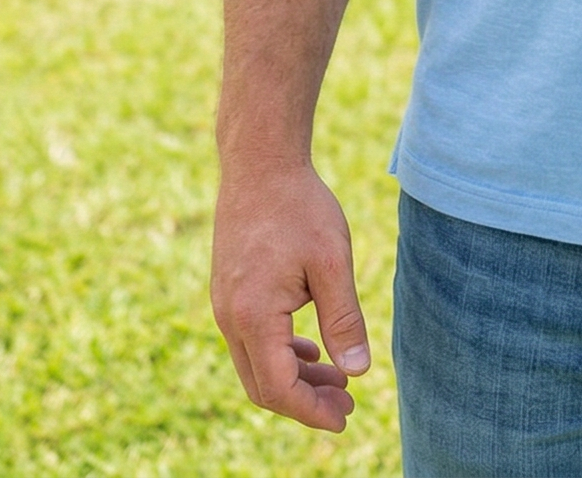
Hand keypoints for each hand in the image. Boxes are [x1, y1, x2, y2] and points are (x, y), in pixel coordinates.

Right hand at [211, 159, 372, 431]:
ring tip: (338, 380)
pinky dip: (280, 355)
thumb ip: (343, 319)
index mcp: (253, 316)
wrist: (260, 163)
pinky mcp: (228, 293)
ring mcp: (224, 307)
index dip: (312, 411)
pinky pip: (251, 342)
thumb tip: (358, 371)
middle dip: (305, 402)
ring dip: (295, 379)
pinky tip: (311, 351)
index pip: (279, 388)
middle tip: (348, 404)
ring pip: (256, 365)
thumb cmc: (299, 207)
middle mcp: (230, 319)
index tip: (345, 418)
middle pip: (264, 386)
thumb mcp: (332, 261)